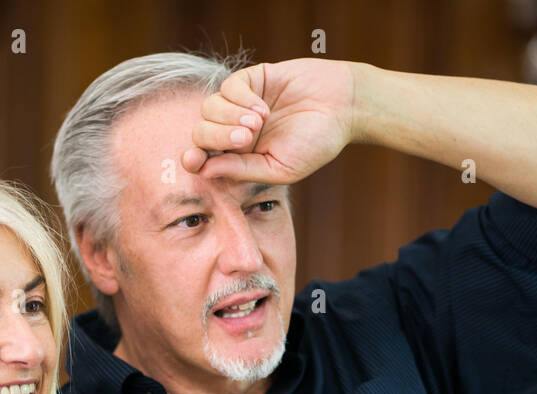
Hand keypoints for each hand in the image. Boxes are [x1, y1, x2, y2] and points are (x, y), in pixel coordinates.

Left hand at [180, 58, 358, 183]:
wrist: (344, 108)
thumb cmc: (316, 144)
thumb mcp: (279, 169)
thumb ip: (242, 170)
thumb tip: (205, 171)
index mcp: (239, 157)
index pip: (203, 157)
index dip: (192, 158)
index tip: (194, 160)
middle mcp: (235, 130)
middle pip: (201, 132)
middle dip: (217, 137)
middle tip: (247, 138)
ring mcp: (241, 104)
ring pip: (209, 108)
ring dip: (230, 117)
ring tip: (260, 122)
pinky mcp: (252, 79)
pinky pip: (229, 87)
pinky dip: (241, 98)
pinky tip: (263, 108)